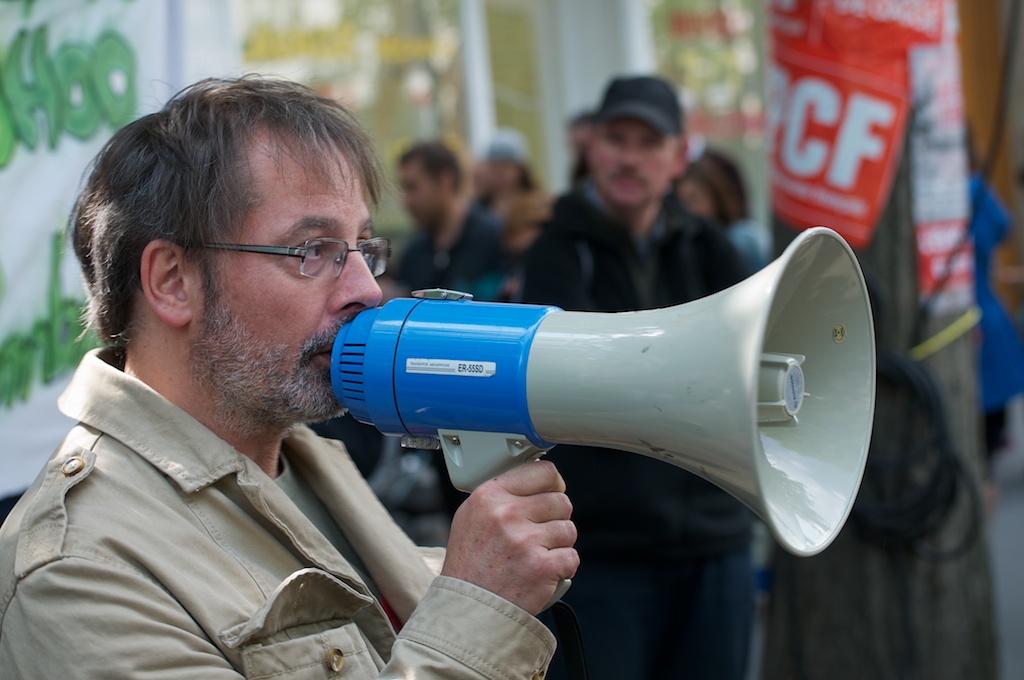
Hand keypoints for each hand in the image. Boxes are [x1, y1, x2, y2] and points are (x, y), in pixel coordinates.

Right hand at [441, 460, 578, 614]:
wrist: (467, 607)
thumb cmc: (470, 563)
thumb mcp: (472, 516)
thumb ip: (502, 496)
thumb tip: (540, 482)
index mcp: (489, 496)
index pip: (543, 471)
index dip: (554, 484)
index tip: (553, 491)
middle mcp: (507, 514)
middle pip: (561, 501)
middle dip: (555, 518)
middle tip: (539, 535)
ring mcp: (525, 541)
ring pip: (568, 529)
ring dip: (559, 544)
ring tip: (537, 555)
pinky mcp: (542, 567)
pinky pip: (571, 557)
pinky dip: (562, 568)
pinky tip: (542, 572)